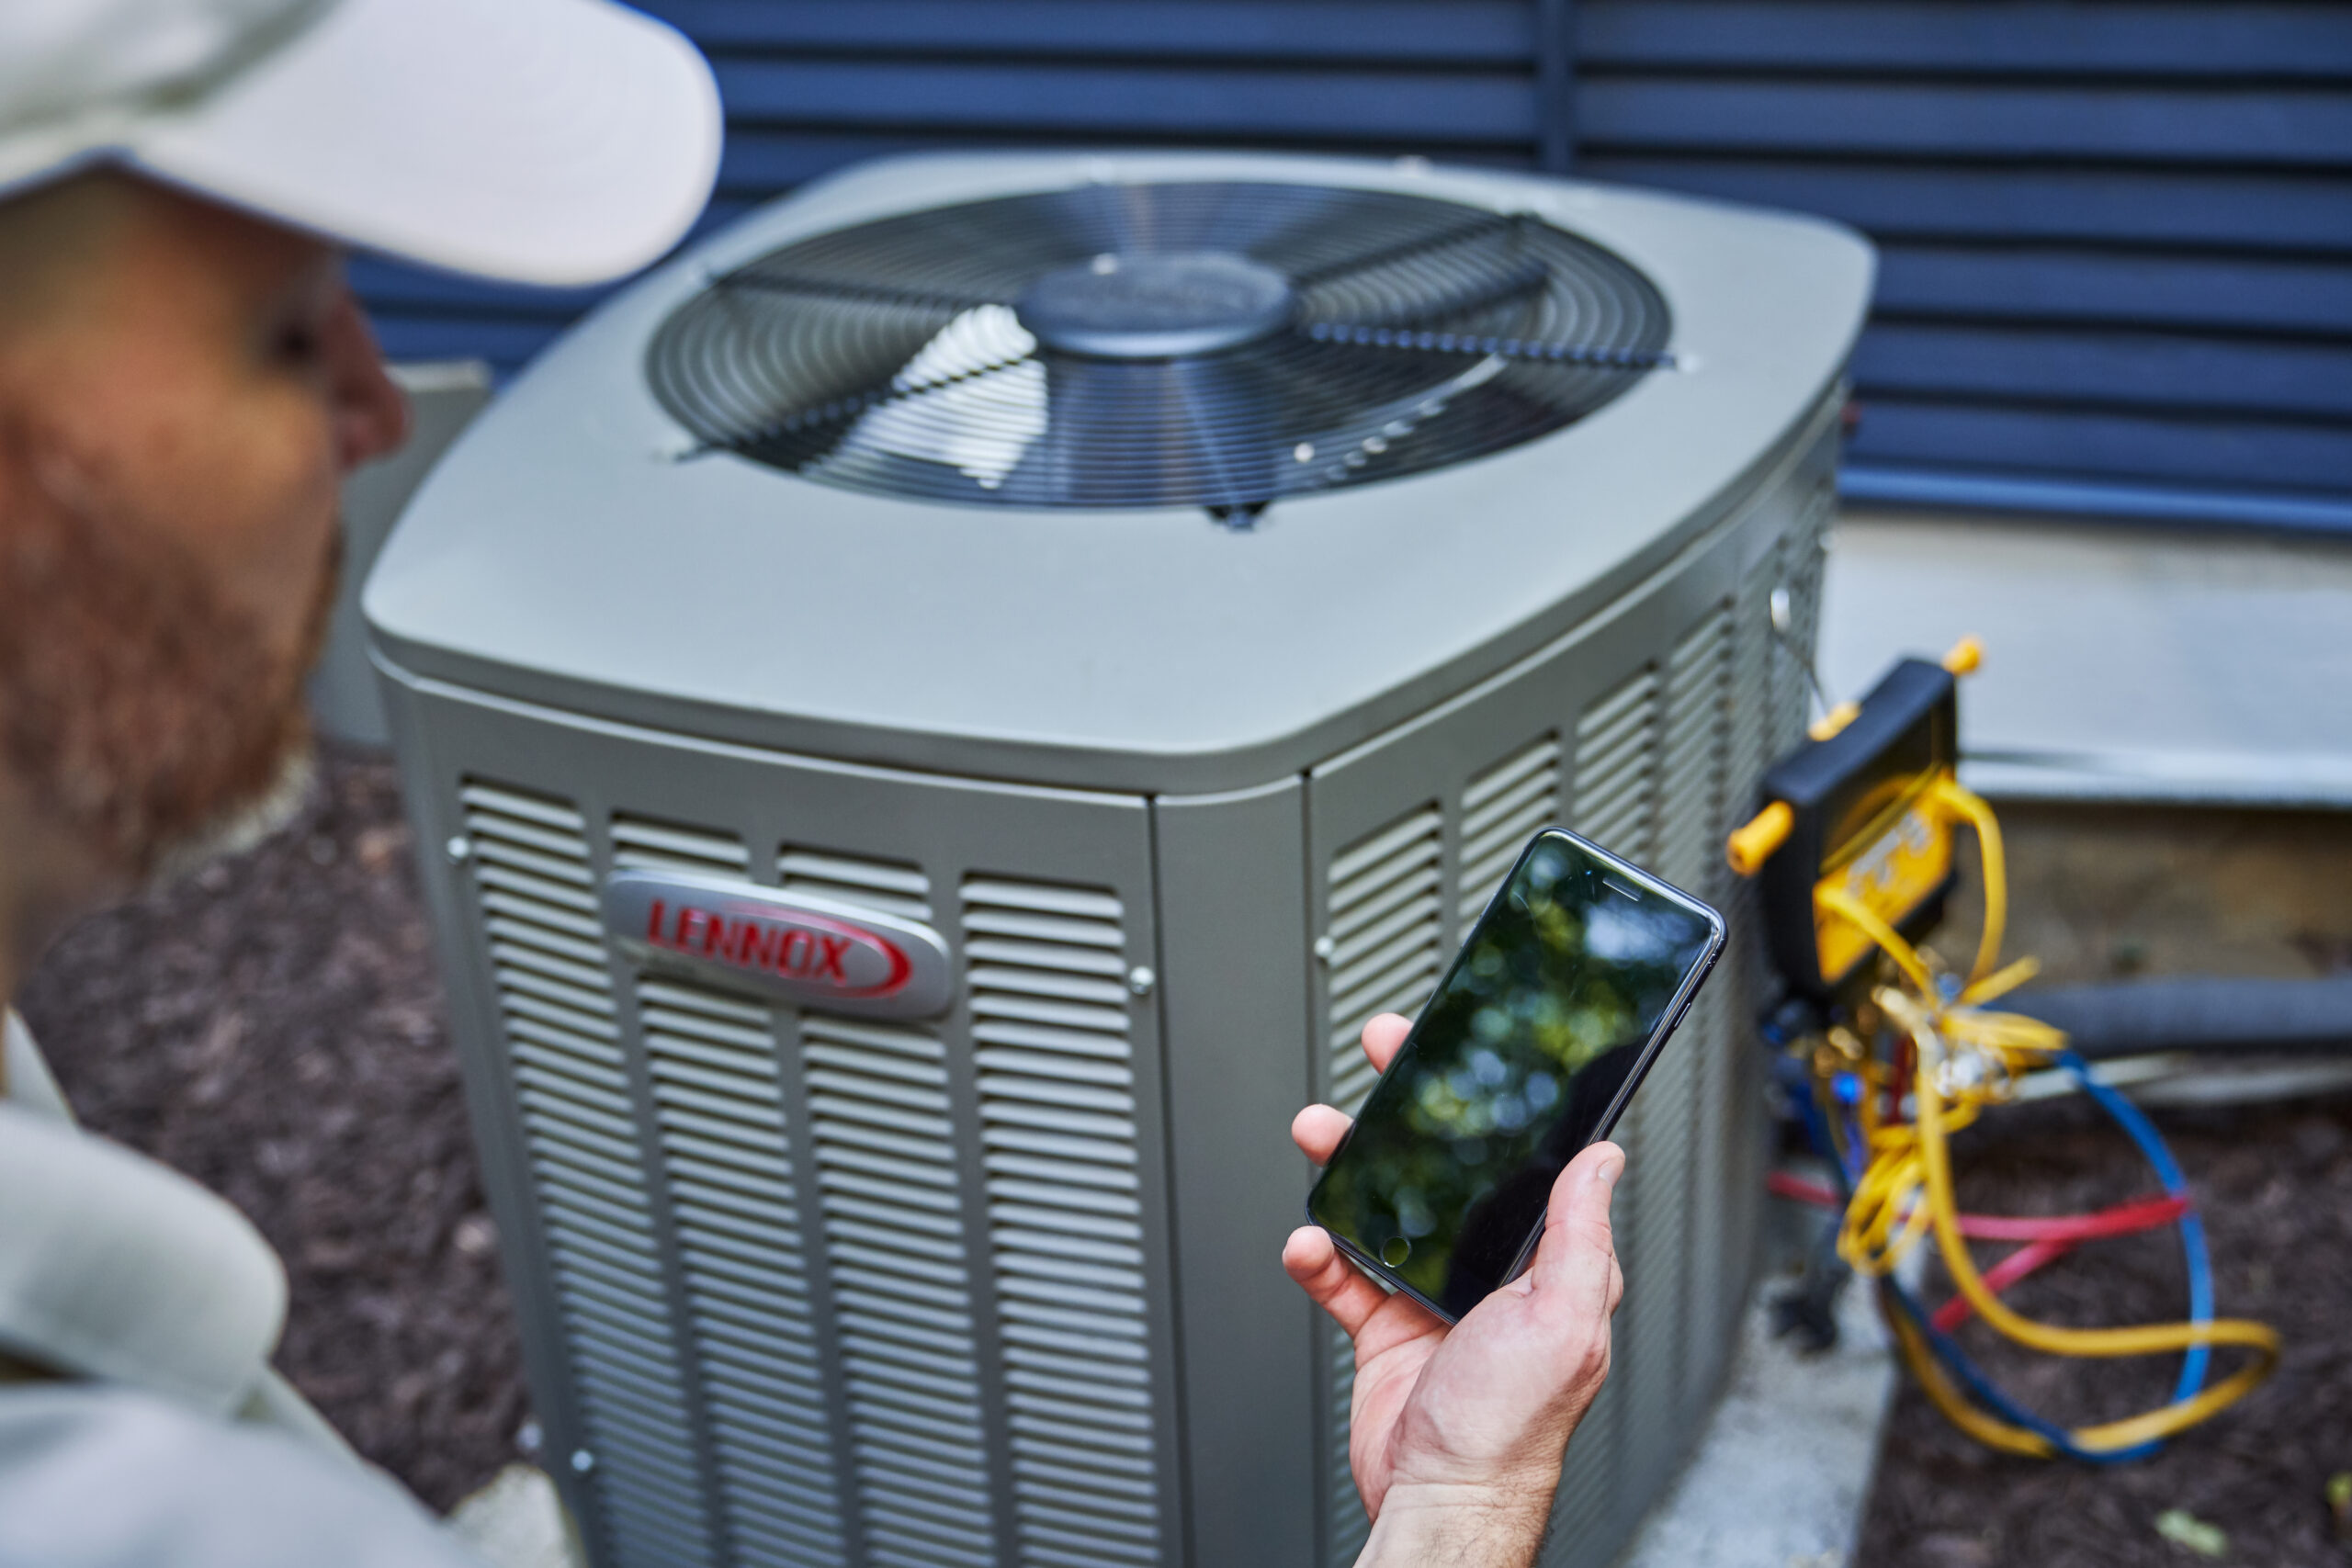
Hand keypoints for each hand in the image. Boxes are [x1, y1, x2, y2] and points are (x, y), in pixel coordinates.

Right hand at [1284, 1013, 1626, 1567]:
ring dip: (1346, 1169)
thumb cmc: (1513, 1429)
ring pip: (1382, 1207)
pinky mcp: (1381, 1324)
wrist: (1440, 1499)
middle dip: (1408, 1110)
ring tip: (1321, 1138)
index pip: (1519, 1160)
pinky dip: (1317, 1252)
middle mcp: (1486, 1271)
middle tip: (1382, 1057)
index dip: (1491, 1103)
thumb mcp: (1564, 1320)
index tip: (1467, 1055)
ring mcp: (1430, 1294)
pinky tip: (1310, 1244)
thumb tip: (1603, 1158)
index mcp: (1541, 1261)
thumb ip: (1578, 1234)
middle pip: (1442, 1168)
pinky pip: (1340, 1271)